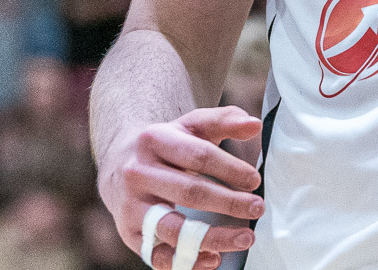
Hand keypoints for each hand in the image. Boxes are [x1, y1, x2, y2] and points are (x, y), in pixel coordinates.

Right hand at [98, 106, 264, 269]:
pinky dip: (186, 260)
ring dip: (213, 238)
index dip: (230, 169)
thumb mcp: (191, 124)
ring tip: (245, 238)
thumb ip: (225, 120)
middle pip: (190, 192)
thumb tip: (255, 125)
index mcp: (155, 139)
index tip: (255, 181)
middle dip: (228, 203)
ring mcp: (131, 206)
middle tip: (258, 208)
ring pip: (174, 228)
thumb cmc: (167, 143)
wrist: (119, 162)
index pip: (199, 156)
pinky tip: (214, 258)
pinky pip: (158, 254)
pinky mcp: (128, 233)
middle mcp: (138, 173)